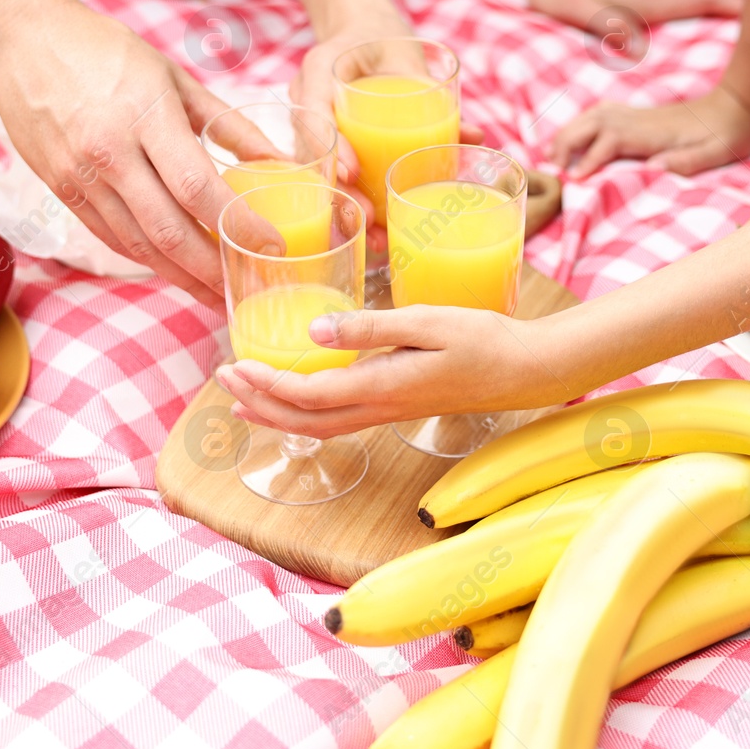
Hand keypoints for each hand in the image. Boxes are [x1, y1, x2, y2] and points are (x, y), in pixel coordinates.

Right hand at [0, 4, 273, 303]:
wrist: (20, 41)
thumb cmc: (104, 51)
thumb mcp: (174, 77)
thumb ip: (226, 123)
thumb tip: (276, 159)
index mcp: (143, 116)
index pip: (197, 186)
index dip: (238, 223)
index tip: (271, 244)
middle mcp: (109, 153)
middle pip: (168, 229)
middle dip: (211, 269)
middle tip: (246, 286)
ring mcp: (80, 177)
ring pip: (138, 244)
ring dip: (180, 276)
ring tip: (215, 293)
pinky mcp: (62, 190)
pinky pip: (111, 236)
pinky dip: (146, 257)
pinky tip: (173, 269)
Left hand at [215, 305, 571, 435]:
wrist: (526, 370)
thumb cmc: (484, 340)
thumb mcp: (426, 322)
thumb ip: (370, 327)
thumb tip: (314, 332)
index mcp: (382, 387)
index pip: (308, 395)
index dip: (266, 385)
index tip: (234, 366)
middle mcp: (379, 408)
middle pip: (304, 421)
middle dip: (259, 405)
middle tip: (223, 381)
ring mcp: (388, 412)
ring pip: (319, 426)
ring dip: (277, 415)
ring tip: (243, 401)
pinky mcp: (397, 406)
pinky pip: (339, 420)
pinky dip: (306, 414)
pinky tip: (298, 400)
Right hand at [550, 83, 749, 178]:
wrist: (737, 105)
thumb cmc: (729, 134)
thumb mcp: (716, 152)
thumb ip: (687, 161)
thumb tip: (654, 169)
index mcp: (653, 132)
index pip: (611, 142)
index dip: (591, 159)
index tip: (575, 178)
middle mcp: (640, 119)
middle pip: (592, 123)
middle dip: (568, 141)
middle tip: (551, 165)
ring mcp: (638, 114)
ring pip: (593, 116)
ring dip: (570, 131)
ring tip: (551, 151)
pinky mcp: (640, 114)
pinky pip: (602, 113)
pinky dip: (582, 122)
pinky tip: (575, 133)